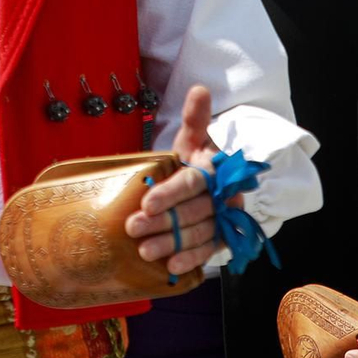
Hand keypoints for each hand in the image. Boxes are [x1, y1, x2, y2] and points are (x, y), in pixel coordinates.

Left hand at [123, 85, 221, 277]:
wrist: (217, 180)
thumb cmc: (197, 158)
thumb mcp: (194, 138)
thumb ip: (195, 118)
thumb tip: (199, 89)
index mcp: (216, 169)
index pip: (193, 182)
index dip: (171, 193)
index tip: (146, 203)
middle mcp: (224, 195)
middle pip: (193, 211)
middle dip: (163, 222)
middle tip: (133, 228)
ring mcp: (224, 218)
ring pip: (199, 233)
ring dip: (172, 244)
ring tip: (144, 252)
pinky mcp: (222, 238)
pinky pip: (209, 250)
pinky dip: (191, 259)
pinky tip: (171, 268)